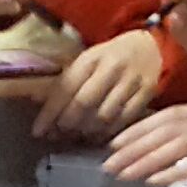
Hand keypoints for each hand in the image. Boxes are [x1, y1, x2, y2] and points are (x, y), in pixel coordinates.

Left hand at [33, 28, 172, 140]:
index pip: (65, 88)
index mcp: (90, 58)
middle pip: (83, 103)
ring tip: (76, 138)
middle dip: (67, 125)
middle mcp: (110, 68)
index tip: (38, 132)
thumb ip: (65, 82)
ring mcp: (130, 81)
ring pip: (103, 115)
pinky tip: (97, 138)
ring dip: (86, 132)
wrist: (150, 48)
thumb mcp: (87, 62)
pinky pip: (124, 120)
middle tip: (58, 136)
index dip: (50, 113)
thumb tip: (35, 101)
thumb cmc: (110, 59)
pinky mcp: (147, 93)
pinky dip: (107, 133)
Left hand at [98, 86, 186, 179]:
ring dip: (142, 160)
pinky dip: (171, 171)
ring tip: (120, 174)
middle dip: (130, 147)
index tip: (114, 142)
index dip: (137, 129)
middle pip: (160, 131)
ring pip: (171, 146)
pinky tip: (153, 181)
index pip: (164, 117)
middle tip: (106, 164)